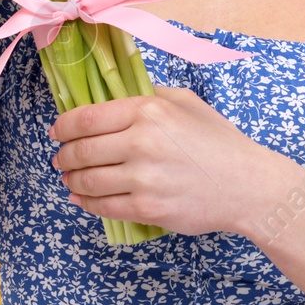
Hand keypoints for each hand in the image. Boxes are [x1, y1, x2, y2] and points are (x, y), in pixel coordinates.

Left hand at [51, 85, 302, 237]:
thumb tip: (115, 96)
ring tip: (68, 178)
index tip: (57, 131)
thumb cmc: (220, 141)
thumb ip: (150, 95)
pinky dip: (86, 202)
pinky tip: (81, 198)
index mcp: (149, 110)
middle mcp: (142, 142)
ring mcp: (143, 178)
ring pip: (88, 179)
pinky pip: (104, 206)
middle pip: (83, 149)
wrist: (248, 184)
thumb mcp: (187, 102)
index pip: (88, 117)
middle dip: (64, 155)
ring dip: (72, 179)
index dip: (64, 126)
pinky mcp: (147, 208)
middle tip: (59, 158)